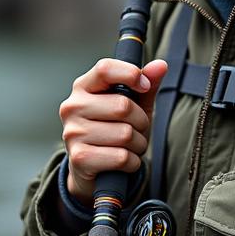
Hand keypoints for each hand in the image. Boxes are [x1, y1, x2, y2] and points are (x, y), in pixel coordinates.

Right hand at [59, 57, 168, 201]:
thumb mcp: (133, 105)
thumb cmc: (114, 130)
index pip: (105, 68)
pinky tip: (124, 161)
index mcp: (83, 87)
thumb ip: (146, 85)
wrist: (93, 170)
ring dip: (138, 144)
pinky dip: (132, 162)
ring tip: (130, 146)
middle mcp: (73, 107)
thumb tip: (161, 65)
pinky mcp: (79, 158)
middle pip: (123, 106)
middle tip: (137, 129)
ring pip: (125, 134)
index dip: (131, 74)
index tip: (144, 86)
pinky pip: (121, 157)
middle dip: (141, 121)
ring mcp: (73, 133)